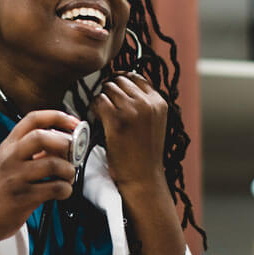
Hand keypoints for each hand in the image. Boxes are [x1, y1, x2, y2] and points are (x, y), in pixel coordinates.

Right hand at [0, 109, 78, 249]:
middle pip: (42, 136)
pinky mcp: (24, 197)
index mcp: (7, 146)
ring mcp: (16, 177)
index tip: (73, 123)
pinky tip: (62, 191)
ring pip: (53, 163)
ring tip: (67, 177)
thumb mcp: (5, 164)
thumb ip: (29, 153)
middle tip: (72, 153)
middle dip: (65, 143)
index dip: (58, 117)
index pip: (33, 119)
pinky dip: (65, 189)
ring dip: (68, 170)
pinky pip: (54, 188)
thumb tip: (60, 146)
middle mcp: (11, 158)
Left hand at [93, 73, 167, 188]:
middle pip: (121, 80)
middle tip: (105, 103)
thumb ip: (144, 105)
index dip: (122, 82)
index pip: (136, 77)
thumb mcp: (154, 123)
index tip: (114, 91)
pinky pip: (99, 100)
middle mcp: (147, 103)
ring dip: (101, 97)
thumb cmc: (145, 154)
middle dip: (110, 89)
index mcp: (159, 102)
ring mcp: (132, 110)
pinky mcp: (117, 120)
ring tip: (101, 112)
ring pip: (108, 88)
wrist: (143, 177)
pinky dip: (94, 107)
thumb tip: (123, 86)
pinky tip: (96, 117)